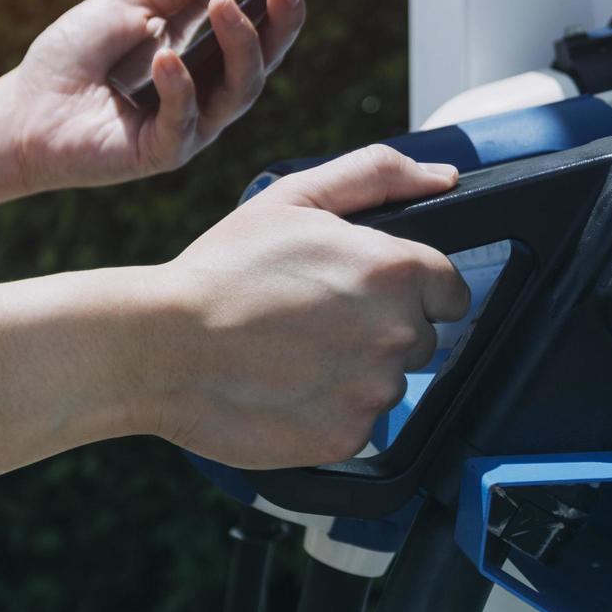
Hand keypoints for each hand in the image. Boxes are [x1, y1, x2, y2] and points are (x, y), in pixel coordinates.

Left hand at [0, 0, 328, 191]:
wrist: (21, 111)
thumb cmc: (70, 57)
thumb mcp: (127, 2)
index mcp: (202, 55)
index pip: (259, 25)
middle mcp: (207, 92)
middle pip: (264, 61)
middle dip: (282, 22)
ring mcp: (191, 126)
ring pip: (240, 91)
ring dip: (239, 45)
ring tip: (225, 6)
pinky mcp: (165, 152)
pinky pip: (187, 119)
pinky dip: (178, 85)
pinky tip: (165, 57)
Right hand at [143, 146, 470, 468]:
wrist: (162, 346)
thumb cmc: (224, 271)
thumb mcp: (296, 197)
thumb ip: (378, 175)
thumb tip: (443, 177)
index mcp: (396, 269)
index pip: (448, 290)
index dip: (409, 289)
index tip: (366, 293)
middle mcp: (398, 332)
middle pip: (421, 338)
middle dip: (379, 329)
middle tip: (314, 320)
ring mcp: (375, 390)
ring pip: (388, 383)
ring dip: (354, 372)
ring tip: (292, 354)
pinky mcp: (349, 436)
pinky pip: (358, 423)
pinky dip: (329, 411)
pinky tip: (286, 387)